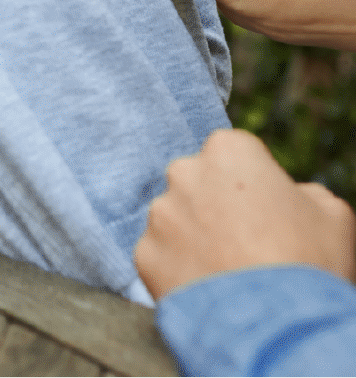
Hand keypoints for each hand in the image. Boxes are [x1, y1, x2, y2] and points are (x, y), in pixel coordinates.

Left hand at [136, 129, 355, 298]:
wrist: (275, 326)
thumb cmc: (308, 262)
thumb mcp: (331, 215)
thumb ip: (304, 192)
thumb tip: (292, 196)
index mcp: (228, 151)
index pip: (235, 155)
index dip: (254, 184)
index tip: (267, 212)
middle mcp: (184, 172)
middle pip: (198, 183)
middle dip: (216, 206)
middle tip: (245, 244)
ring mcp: (160, 213)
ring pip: (176, 220)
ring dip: (195, 238)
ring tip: (228, 272)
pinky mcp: (144, 252)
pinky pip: (161, 256)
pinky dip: (178, 270)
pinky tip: (208, 288)